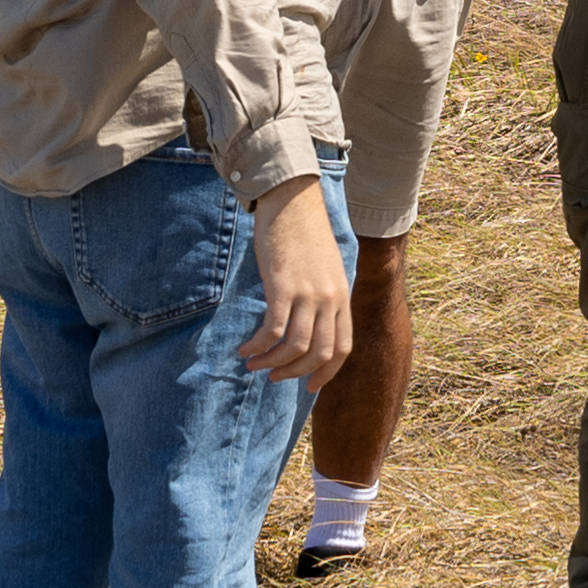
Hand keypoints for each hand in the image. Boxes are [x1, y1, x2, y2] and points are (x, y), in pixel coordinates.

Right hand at [242, 178, 354, 383]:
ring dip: (272, 363)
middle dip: (295, 373)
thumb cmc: (304, 233)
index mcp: (342, 296)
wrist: (292, 200)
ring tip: (254, 365)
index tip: (309, 387)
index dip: (326, 373)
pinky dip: (258, 346)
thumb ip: (323, 297)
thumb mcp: (325, 268)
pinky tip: (245, 349)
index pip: (342, 347)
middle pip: (319, 353)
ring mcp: (308, 293)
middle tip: (274, 377)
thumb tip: (311, 324)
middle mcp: (329, 299)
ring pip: (295, 346)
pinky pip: (272, 330)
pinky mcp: (283, 286)